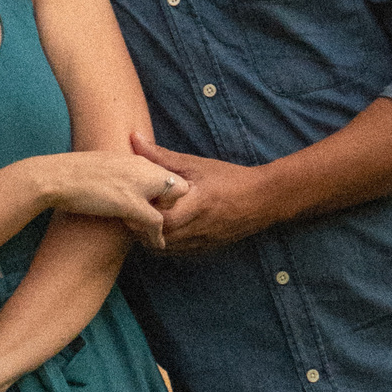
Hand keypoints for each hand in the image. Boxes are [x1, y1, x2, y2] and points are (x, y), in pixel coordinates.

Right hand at [42, 149, 188, 250]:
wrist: (59, 176)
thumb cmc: (75, 173)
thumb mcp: (106, 165)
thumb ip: (123, 171)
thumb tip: (125, 182)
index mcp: (136, 158)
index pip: (170, 173)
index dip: (169, 191)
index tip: (162, 207)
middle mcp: (142, 167)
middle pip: (178, 187)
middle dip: (174, 206)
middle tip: (164, 222)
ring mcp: (138, 184)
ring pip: (170, 205)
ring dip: (167, 222)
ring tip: (162, 236)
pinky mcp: (130, 202)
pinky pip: (156, 223)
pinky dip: (157, 236)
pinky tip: (156, 244)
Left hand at [130, 132, 274, 253]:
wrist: (262, 199)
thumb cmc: (228, 178)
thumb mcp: (195, 164)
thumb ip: (162, 156)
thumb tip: (134, 139)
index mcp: (196, 205)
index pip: (161, 220)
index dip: (142, 215)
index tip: (131, 202)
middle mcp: (198, 228)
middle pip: (160, 239)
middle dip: (142, 229)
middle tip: (130, 213)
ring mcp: (202, 243)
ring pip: (167, 250)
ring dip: (151, 239)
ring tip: (142, 221)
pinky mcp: (206, 250)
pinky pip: (179, 252)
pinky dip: (166, 244)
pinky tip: (161, 230)